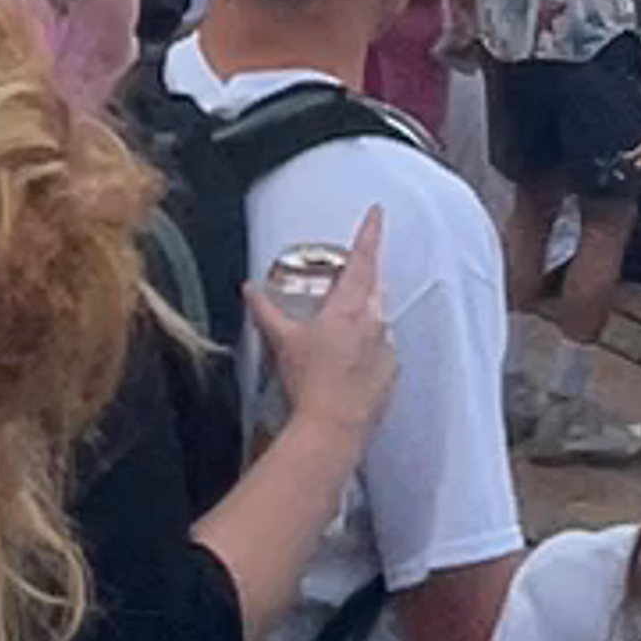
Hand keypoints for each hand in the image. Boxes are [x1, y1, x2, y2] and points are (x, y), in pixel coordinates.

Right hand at [247, 204, 397, 453]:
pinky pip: (384, 348)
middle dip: (365, 276)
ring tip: (342, 331)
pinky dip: (371, 346)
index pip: (363, 257)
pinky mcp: (392, 372)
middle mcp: (374, 320)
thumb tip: (249, 290)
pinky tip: (350, 362)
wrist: (332, 427)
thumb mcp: (282, 342)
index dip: (370, 232)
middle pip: (375, 284)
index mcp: (349, 305)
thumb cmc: (308, 383)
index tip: (376, 213)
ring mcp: (387, 346)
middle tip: (348, 279)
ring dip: (366, 314)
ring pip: (380, 316)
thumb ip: (265, 312)